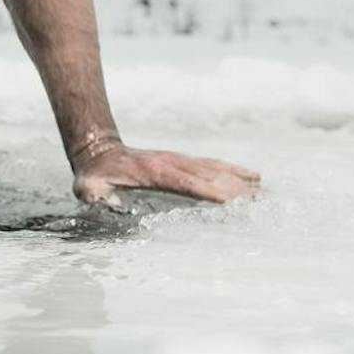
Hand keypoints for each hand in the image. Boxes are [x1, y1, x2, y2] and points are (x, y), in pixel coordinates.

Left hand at [72, 144, 260, 207]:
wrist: (99, 149)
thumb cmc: (95, 174)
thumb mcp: (87, 187)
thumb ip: (94, 196)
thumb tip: (107, 204)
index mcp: (153, 173)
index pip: (185, 183)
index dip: (206, 190)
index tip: (230, 198)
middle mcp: (172, 164)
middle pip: (209, 176)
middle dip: (235, 189)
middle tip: (263, 201)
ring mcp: (179, 160)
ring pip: (215, 169)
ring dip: (241, 180)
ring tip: (266, 190)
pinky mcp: (183, 161)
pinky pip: (213, 164)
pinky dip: (234, 170)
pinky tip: (254, 176)